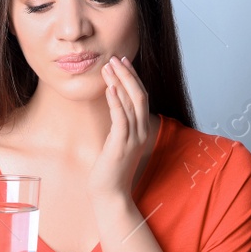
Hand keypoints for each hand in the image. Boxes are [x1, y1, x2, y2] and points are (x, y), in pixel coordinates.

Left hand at [90, 56, 149, 201]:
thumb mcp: (117, 143)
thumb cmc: (110, 170)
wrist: (111, 193)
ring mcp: (133, 138)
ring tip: (109, 67)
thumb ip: (119, 127)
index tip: (123, 62)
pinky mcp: (121, 145)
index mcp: (141, 129)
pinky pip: (121, 119)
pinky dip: (116, 102)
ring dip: (120, 82)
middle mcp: (141, 131)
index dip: (133, 78)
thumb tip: (113, 110)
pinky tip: (110, 89)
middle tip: (115, 58)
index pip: (141, 97)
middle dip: (127, 74)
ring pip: (132, 103)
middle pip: (139, 95)